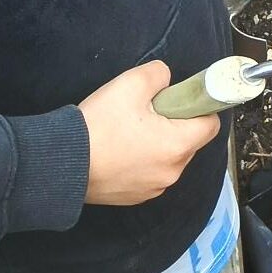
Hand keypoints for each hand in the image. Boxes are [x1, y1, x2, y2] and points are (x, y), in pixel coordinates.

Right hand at [79, 61, 220, 205]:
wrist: (61, 163)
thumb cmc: (98, 126)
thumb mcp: (131, 84)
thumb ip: (159, 75)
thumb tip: (166, 80)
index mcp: (178, 146)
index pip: (211, 124)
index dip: (199, 107)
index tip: (181, 98)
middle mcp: (171, 172)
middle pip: (188, 141)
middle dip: (174, 123)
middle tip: (145, 111)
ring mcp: (153, 188)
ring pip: (168, 157)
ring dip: (157, 142)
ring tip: (127, 130)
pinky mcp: (134, 197)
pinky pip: (149, 172)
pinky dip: (141, 160)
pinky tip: (118, 149)